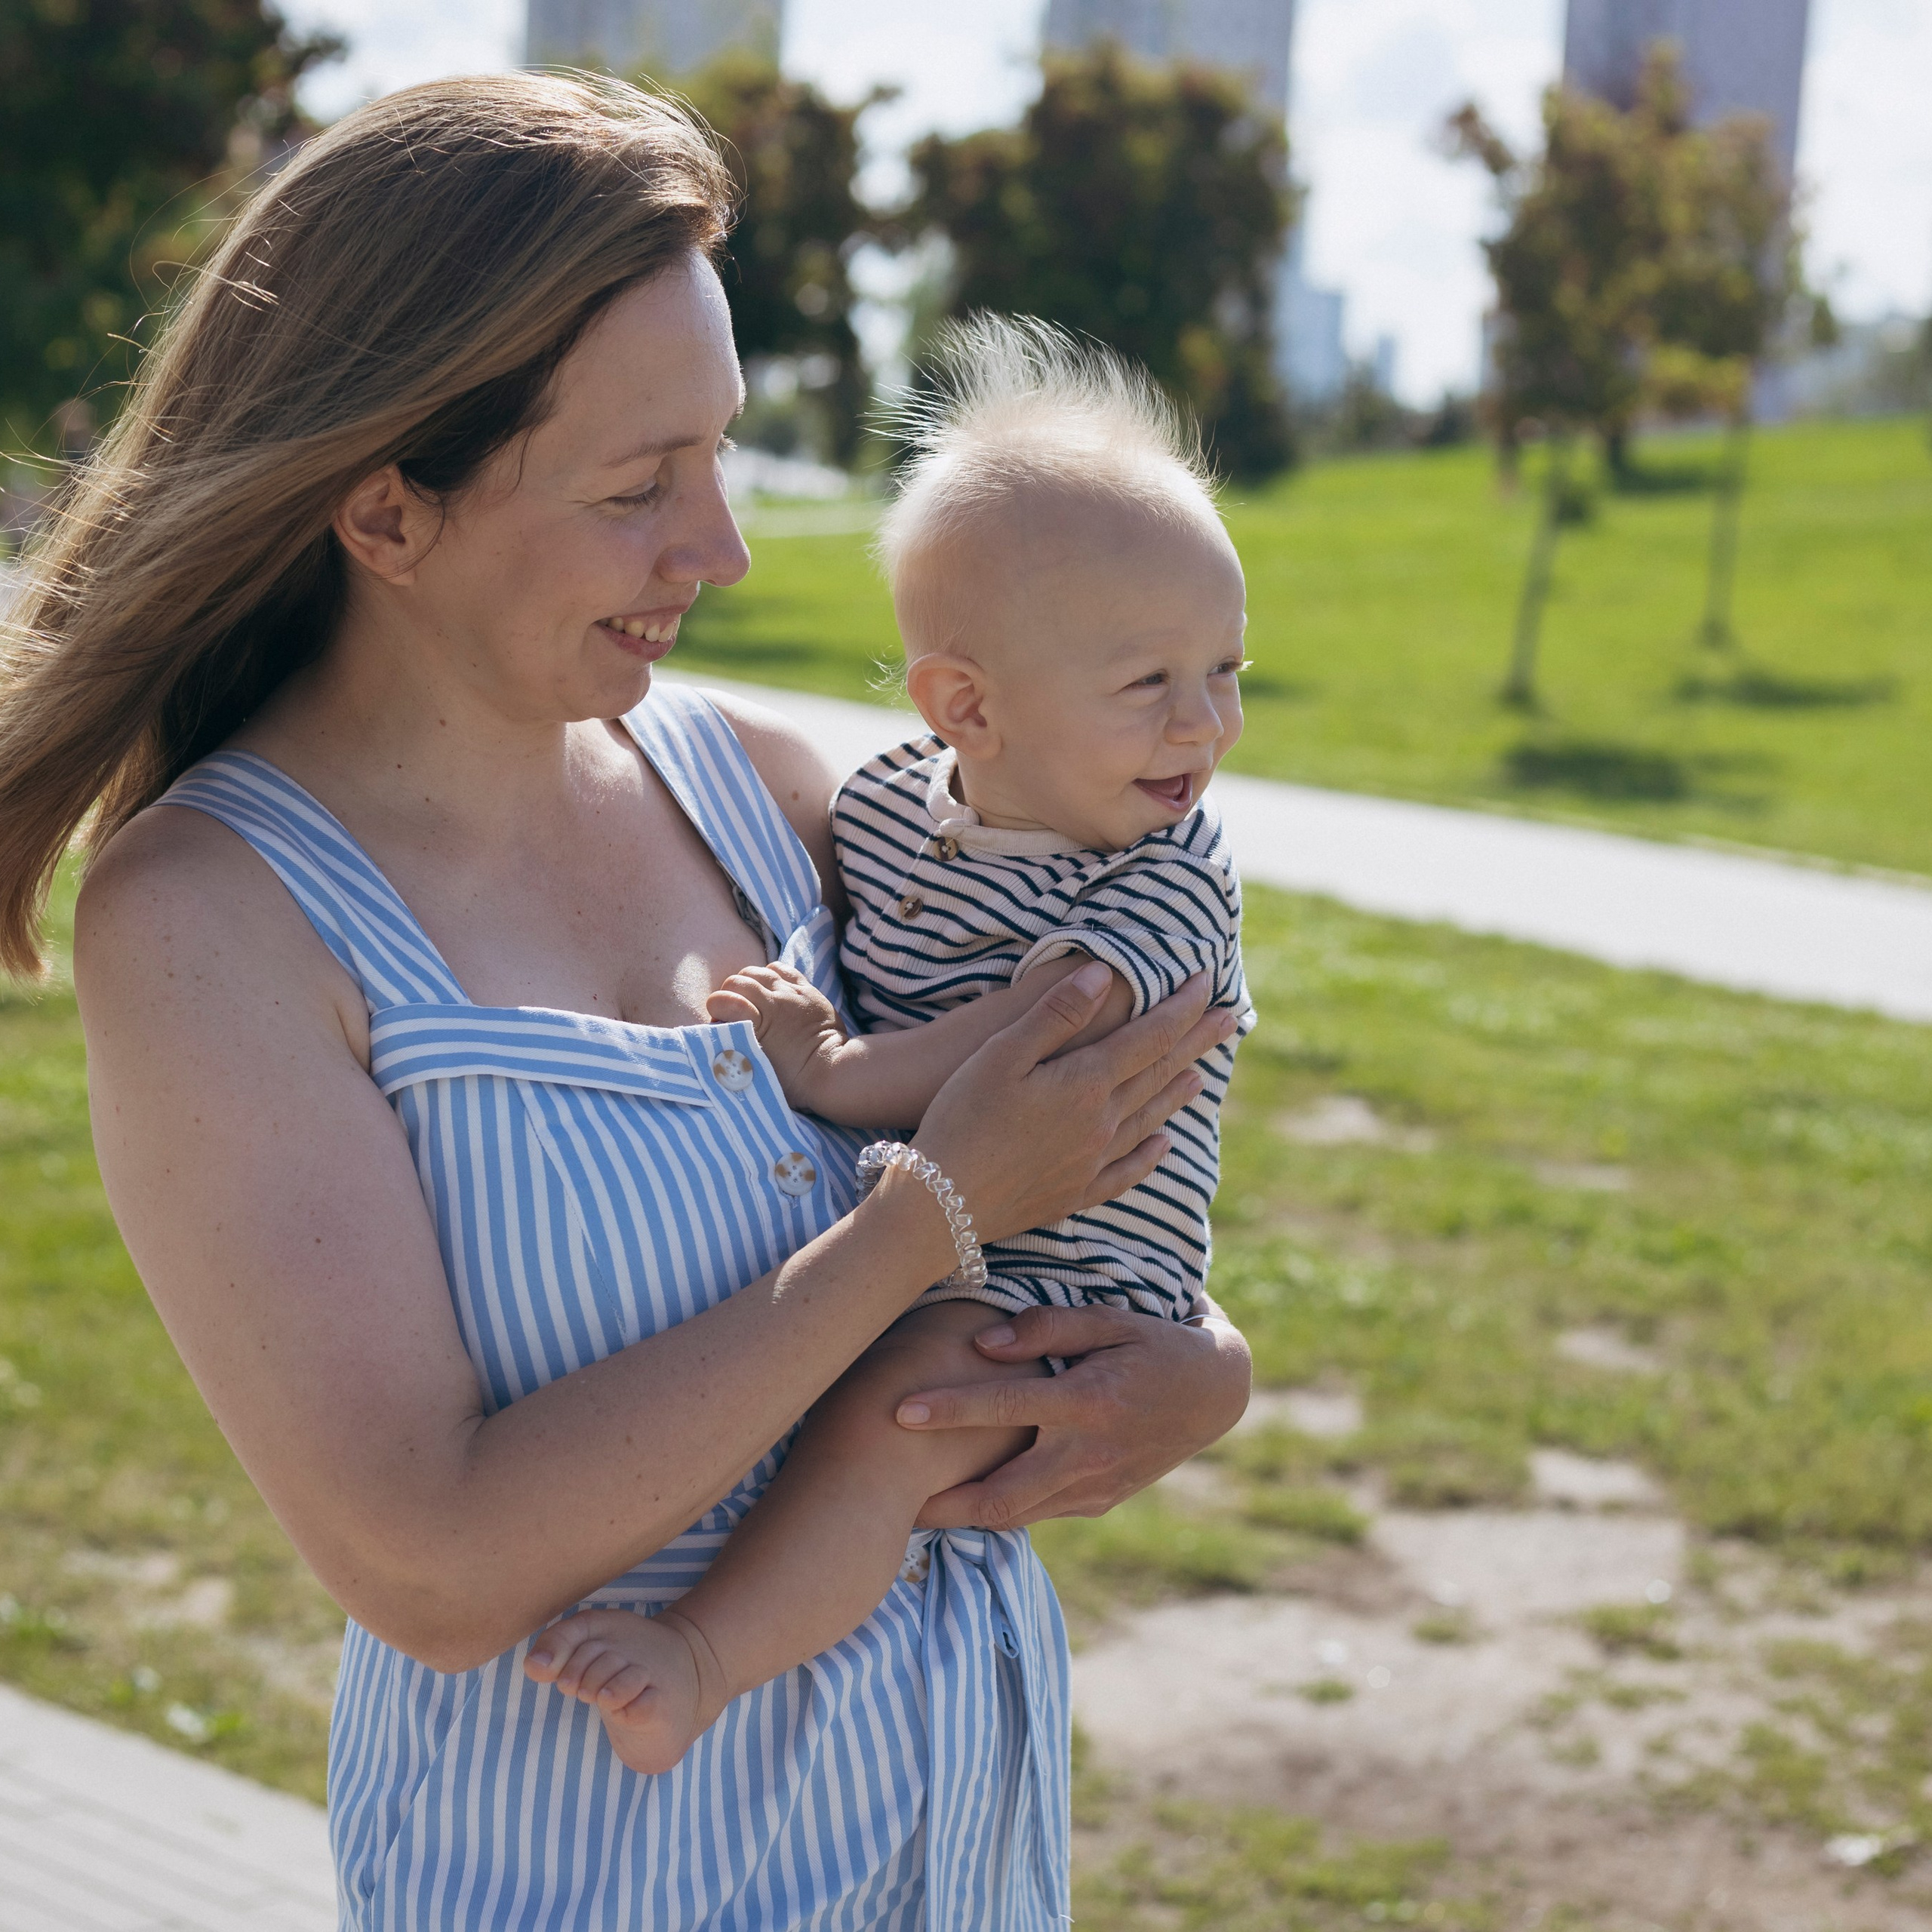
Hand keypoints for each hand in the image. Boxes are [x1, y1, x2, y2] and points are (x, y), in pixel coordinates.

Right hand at [706, 964, 847, 1111]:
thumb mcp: (756, 1070)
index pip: (722, 1000)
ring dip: (748, 982)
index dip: (715, 1008)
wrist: (834, 1071)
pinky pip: (782, 969)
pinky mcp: (808, 990)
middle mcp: (775, 1001)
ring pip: (759, 971)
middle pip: (738, 981)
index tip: (719, 1021)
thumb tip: (719, 1037)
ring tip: (751, 1000)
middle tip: (734, 1012)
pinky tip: (771, 990)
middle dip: (728, 994)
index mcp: (759, 1023)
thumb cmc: (794, 1080)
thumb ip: (735, 1050)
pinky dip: (771, 975)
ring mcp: (793, 992)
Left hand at [897, 1303, 1252, 1530]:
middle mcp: (1088, 1455)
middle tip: (885, 1502)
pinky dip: (998, 1511)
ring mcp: (1095, 1487)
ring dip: (961, 1517)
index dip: (949, 1411)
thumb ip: (1047, 1327)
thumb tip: (983, 1343)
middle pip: (1000, 1494)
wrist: (1215, 1394)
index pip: (1004, 1407)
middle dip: (940, 1504)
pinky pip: (1037, 1513)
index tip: (898, 1411)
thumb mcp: (1112, 1319)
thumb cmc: (1155, 1343)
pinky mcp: (1099, 1502)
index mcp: (1089, 1402)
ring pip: (1015, 1516)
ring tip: (910, 1511)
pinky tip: (962, 1503)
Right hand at [902, 963, 1235, 1246]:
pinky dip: (1151, 1153)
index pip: (1150, 1036)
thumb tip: (1103, 972)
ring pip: (1150, 1119)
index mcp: (1087, 1083)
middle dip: (1195, 1042)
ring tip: (1201, 1074)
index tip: (1206, 982)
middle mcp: (1103, 1123)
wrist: (943, 1205)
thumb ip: (1057, 1014)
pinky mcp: (1077, 1193)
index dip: (1181, 1007)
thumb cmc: (962, 1117)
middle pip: (1160, 1074)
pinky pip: (1128, 1171)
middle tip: (1230, 1018)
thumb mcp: (1002, 1054)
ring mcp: (1094, 1162)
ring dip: (1178, 1092)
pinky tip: (1162, 1143)